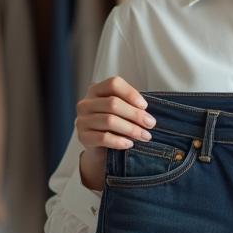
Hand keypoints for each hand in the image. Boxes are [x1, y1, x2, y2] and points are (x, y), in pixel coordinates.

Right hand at [74, 76, 154, 190]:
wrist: (100, 148)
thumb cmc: (115, 125)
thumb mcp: (122, 111)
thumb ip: (131, 106)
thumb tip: (148, 114)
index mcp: (96, 90)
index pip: (113, 84)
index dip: (131, 94)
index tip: (145, 106)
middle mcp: (85, 103)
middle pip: (113, 103)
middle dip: (135, 114)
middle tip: (150, 124)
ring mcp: (81, 120)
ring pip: (109, 120)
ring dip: (131, 129)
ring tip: (145, 136)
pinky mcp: (82, 137)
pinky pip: (103, 138)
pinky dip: (120, 141)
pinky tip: (130, 144)